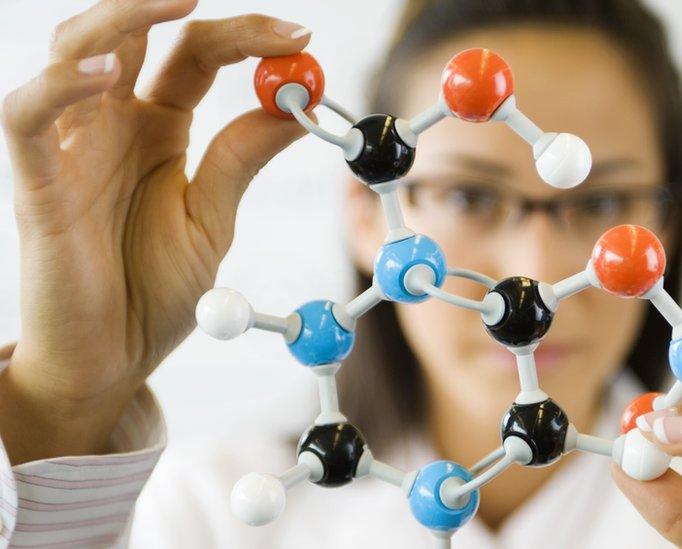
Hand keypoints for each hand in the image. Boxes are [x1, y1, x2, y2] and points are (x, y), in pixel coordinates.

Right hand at [0, 0, 312, 463]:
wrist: (112, 361)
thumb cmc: (154, 292)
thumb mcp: (212, 219)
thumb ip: (240, 159)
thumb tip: (298, 107)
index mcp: (159, 128)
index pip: (195, 53)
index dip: (246, 36)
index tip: (303, 39)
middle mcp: (112, 124)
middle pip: (137, 32)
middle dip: (188, 7)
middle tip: (268, 26)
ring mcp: (70, 148)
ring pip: (73, 49)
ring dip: (122, 18)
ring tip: (179, 5)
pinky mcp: (36, 185)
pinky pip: (26, 118)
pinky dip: (57, 87)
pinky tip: (102, 75)